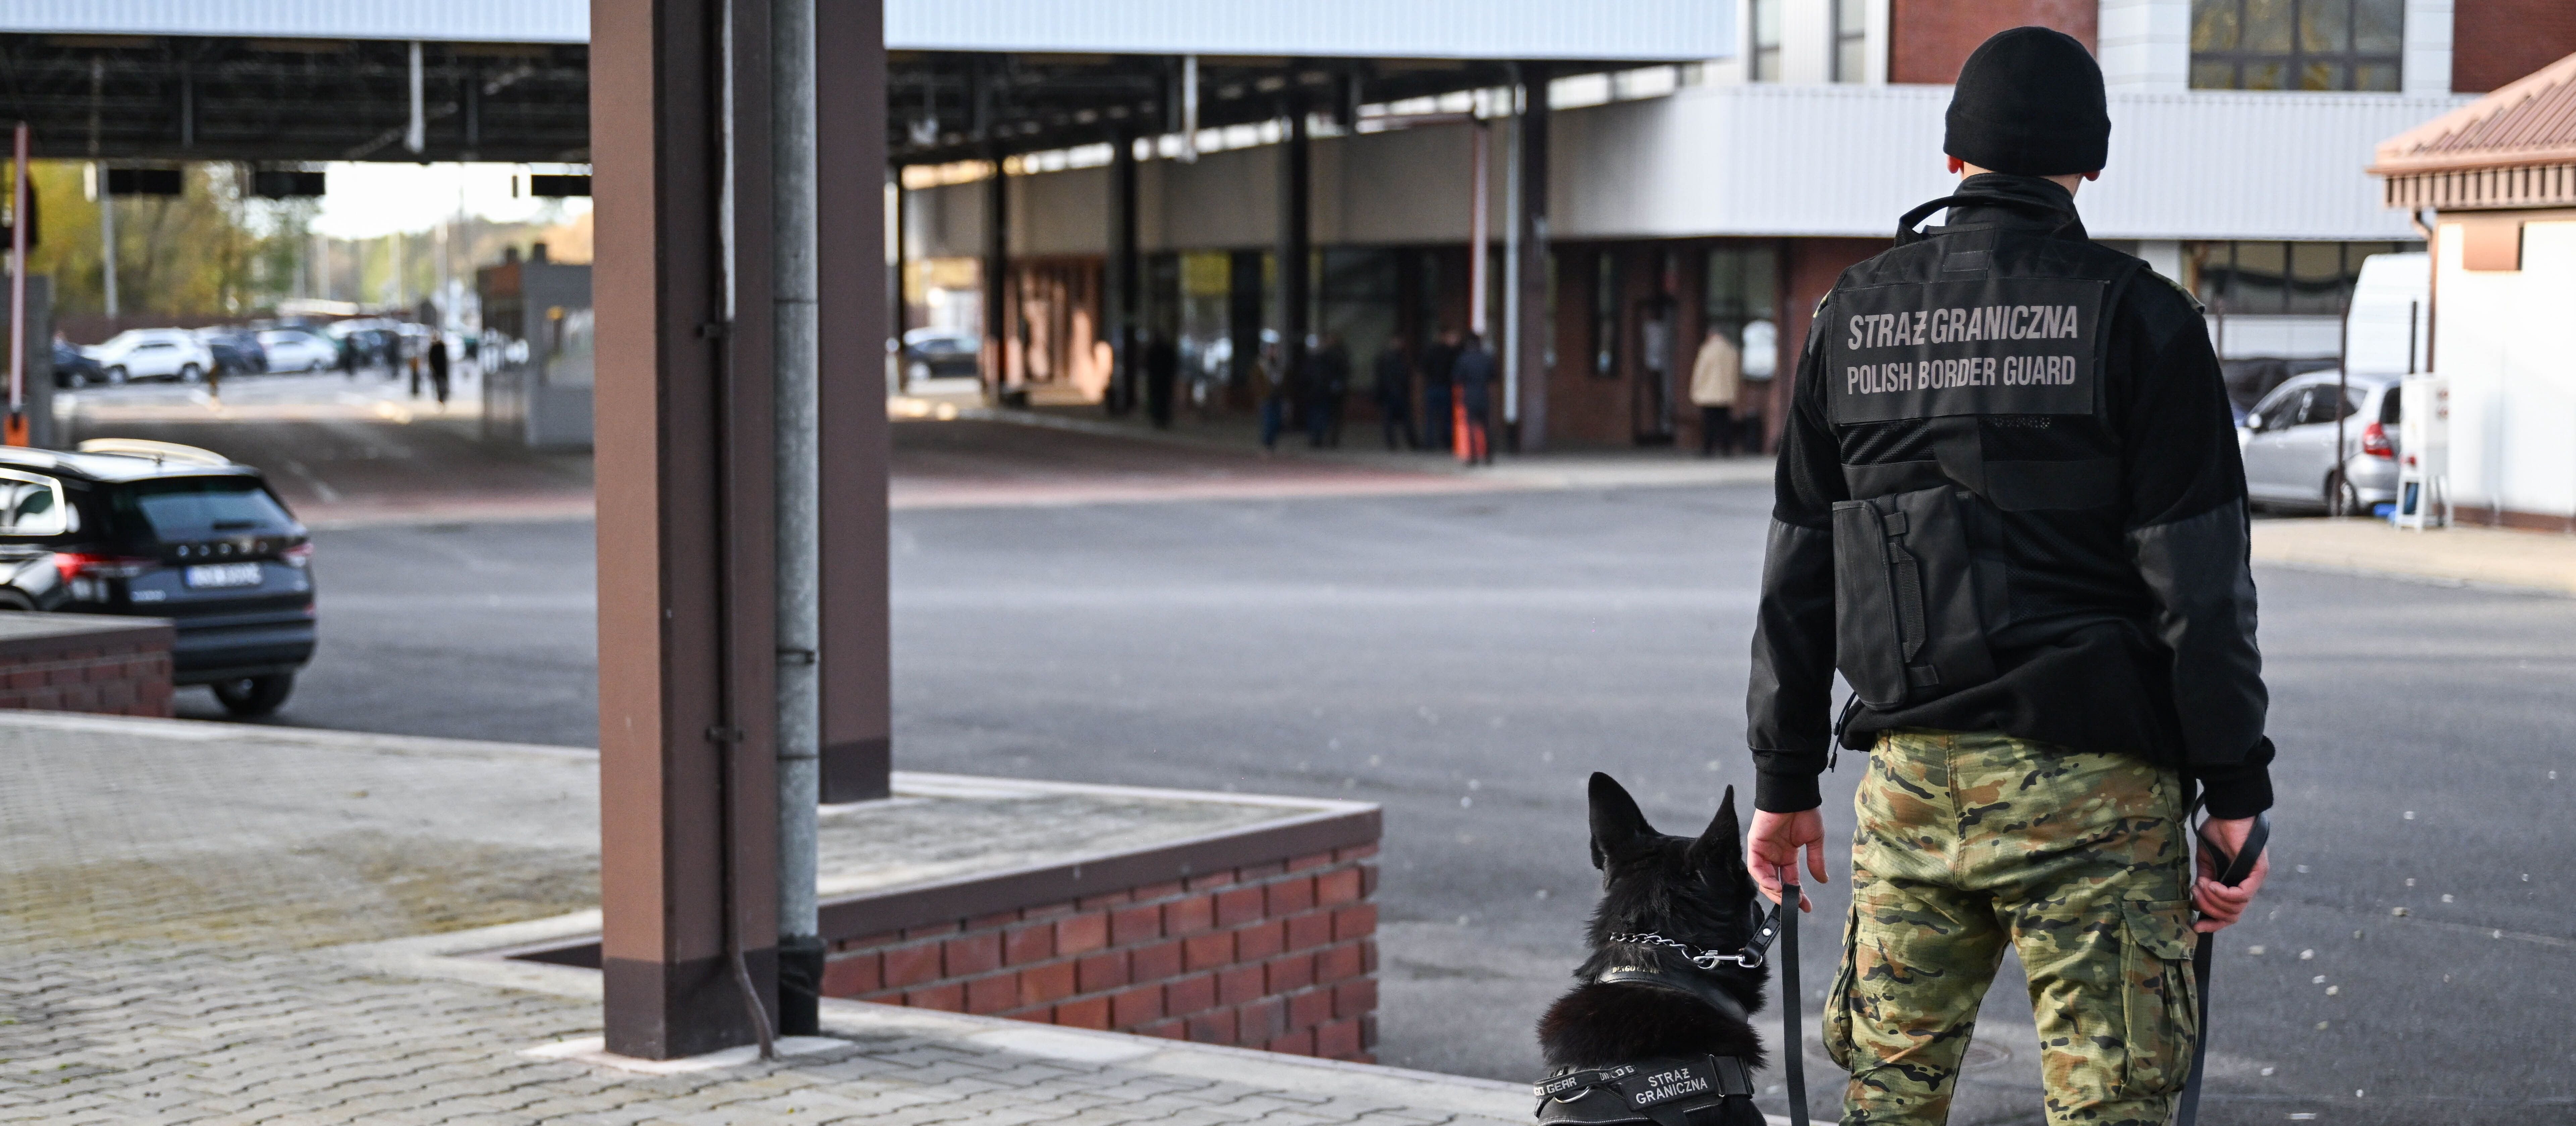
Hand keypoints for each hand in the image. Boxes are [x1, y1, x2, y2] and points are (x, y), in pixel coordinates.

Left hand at [1746, 809, 1827, 911]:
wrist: (1795, 794)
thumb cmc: (1805, 812)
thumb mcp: (1814, 840)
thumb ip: (1816, 861)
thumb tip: (1823, 880)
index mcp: (1788, 854)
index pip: (1790, 880)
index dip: (1797, 894)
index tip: (1806, 907)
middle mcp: (1774, 854)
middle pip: (1775, 882)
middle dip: (1785, 897)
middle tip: (1796, 905)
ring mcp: (1763, 850)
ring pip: (1764, 878)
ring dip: (1774, 891)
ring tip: (1786, 898)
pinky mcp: (1755, 844)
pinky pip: (1755, 867)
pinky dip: (1764, 879)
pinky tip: (1775, 886)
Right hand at [2192, 816, 2268, 932]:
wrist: (2228, 812)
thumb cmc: (2217, 832)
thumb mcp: (2205, 862)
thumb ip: (2205, 881)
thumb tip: (2197, 901)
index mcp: (2236, 884)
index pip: (2230, 914)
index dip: (2213, 923)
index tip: (2195, 925)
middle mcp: (2248, 885)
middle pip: (2231, 915)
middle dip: (2208, 910)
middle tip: (2195, 894)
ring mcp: (2255, 880)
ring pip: (2236, 908)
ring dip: (2213, 901)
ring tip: (2201, 886)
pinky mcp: (2258, 872)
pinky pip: (2241, 895)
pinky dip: (2224, 894)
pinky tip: (2212, 885)